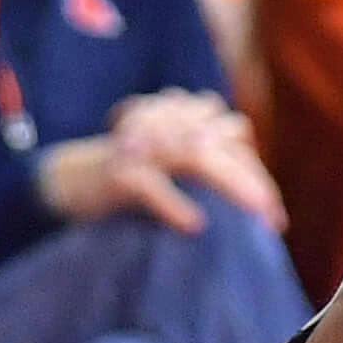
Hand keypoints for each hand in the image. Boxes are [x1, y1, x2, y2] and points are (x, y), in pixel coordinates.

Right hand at [39, 93, 279, 233]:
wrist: (67, 179)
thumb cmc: (131, 176)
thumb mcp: (173, 165)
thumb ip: (209, 165)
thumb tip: (260, 196)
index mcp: (184, 117)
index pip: (235, 138)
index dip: (258, 174)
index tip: (275, 218)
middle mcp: (167, 124)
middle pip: (225, 144)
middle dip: (252, 181)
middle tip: (271, 218)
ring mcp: (143, 145)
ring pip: (197, 158)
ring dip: (231, 185)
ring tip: (254, 214)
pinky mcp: (118, 171)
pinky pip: (151, 185)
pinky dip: (174, 204)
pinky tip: (195, 225)